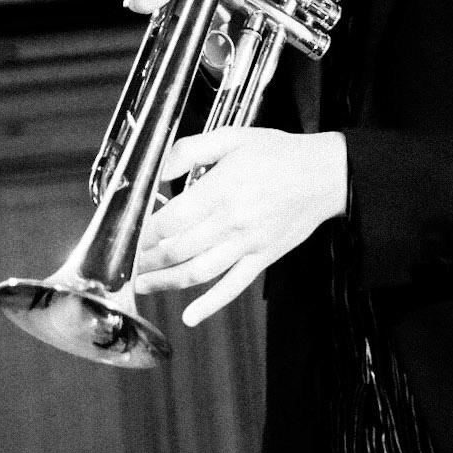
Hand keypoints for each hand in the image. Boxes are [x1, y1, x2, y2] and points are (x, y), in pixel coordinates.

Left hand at [135, 127, 348, 326]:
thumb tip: (162, 170)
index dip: (144, 232)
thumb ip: (192, 149)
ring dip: (165, 283)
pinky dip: (210, 305)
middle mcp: (231, 221)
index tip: (129, 235)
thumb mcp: (233, 137)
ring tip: (143, 285)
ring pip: (198, 272)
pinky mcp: (262, 258)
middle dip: (146, 260)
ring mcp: (247, 244)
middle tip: (128, 263)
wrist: (325, 175)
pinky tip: (191, 316)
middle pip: (177, 250)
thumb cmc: (279, 154)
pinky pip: (233, 286)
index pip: (170, 220)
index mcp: (221, 189)